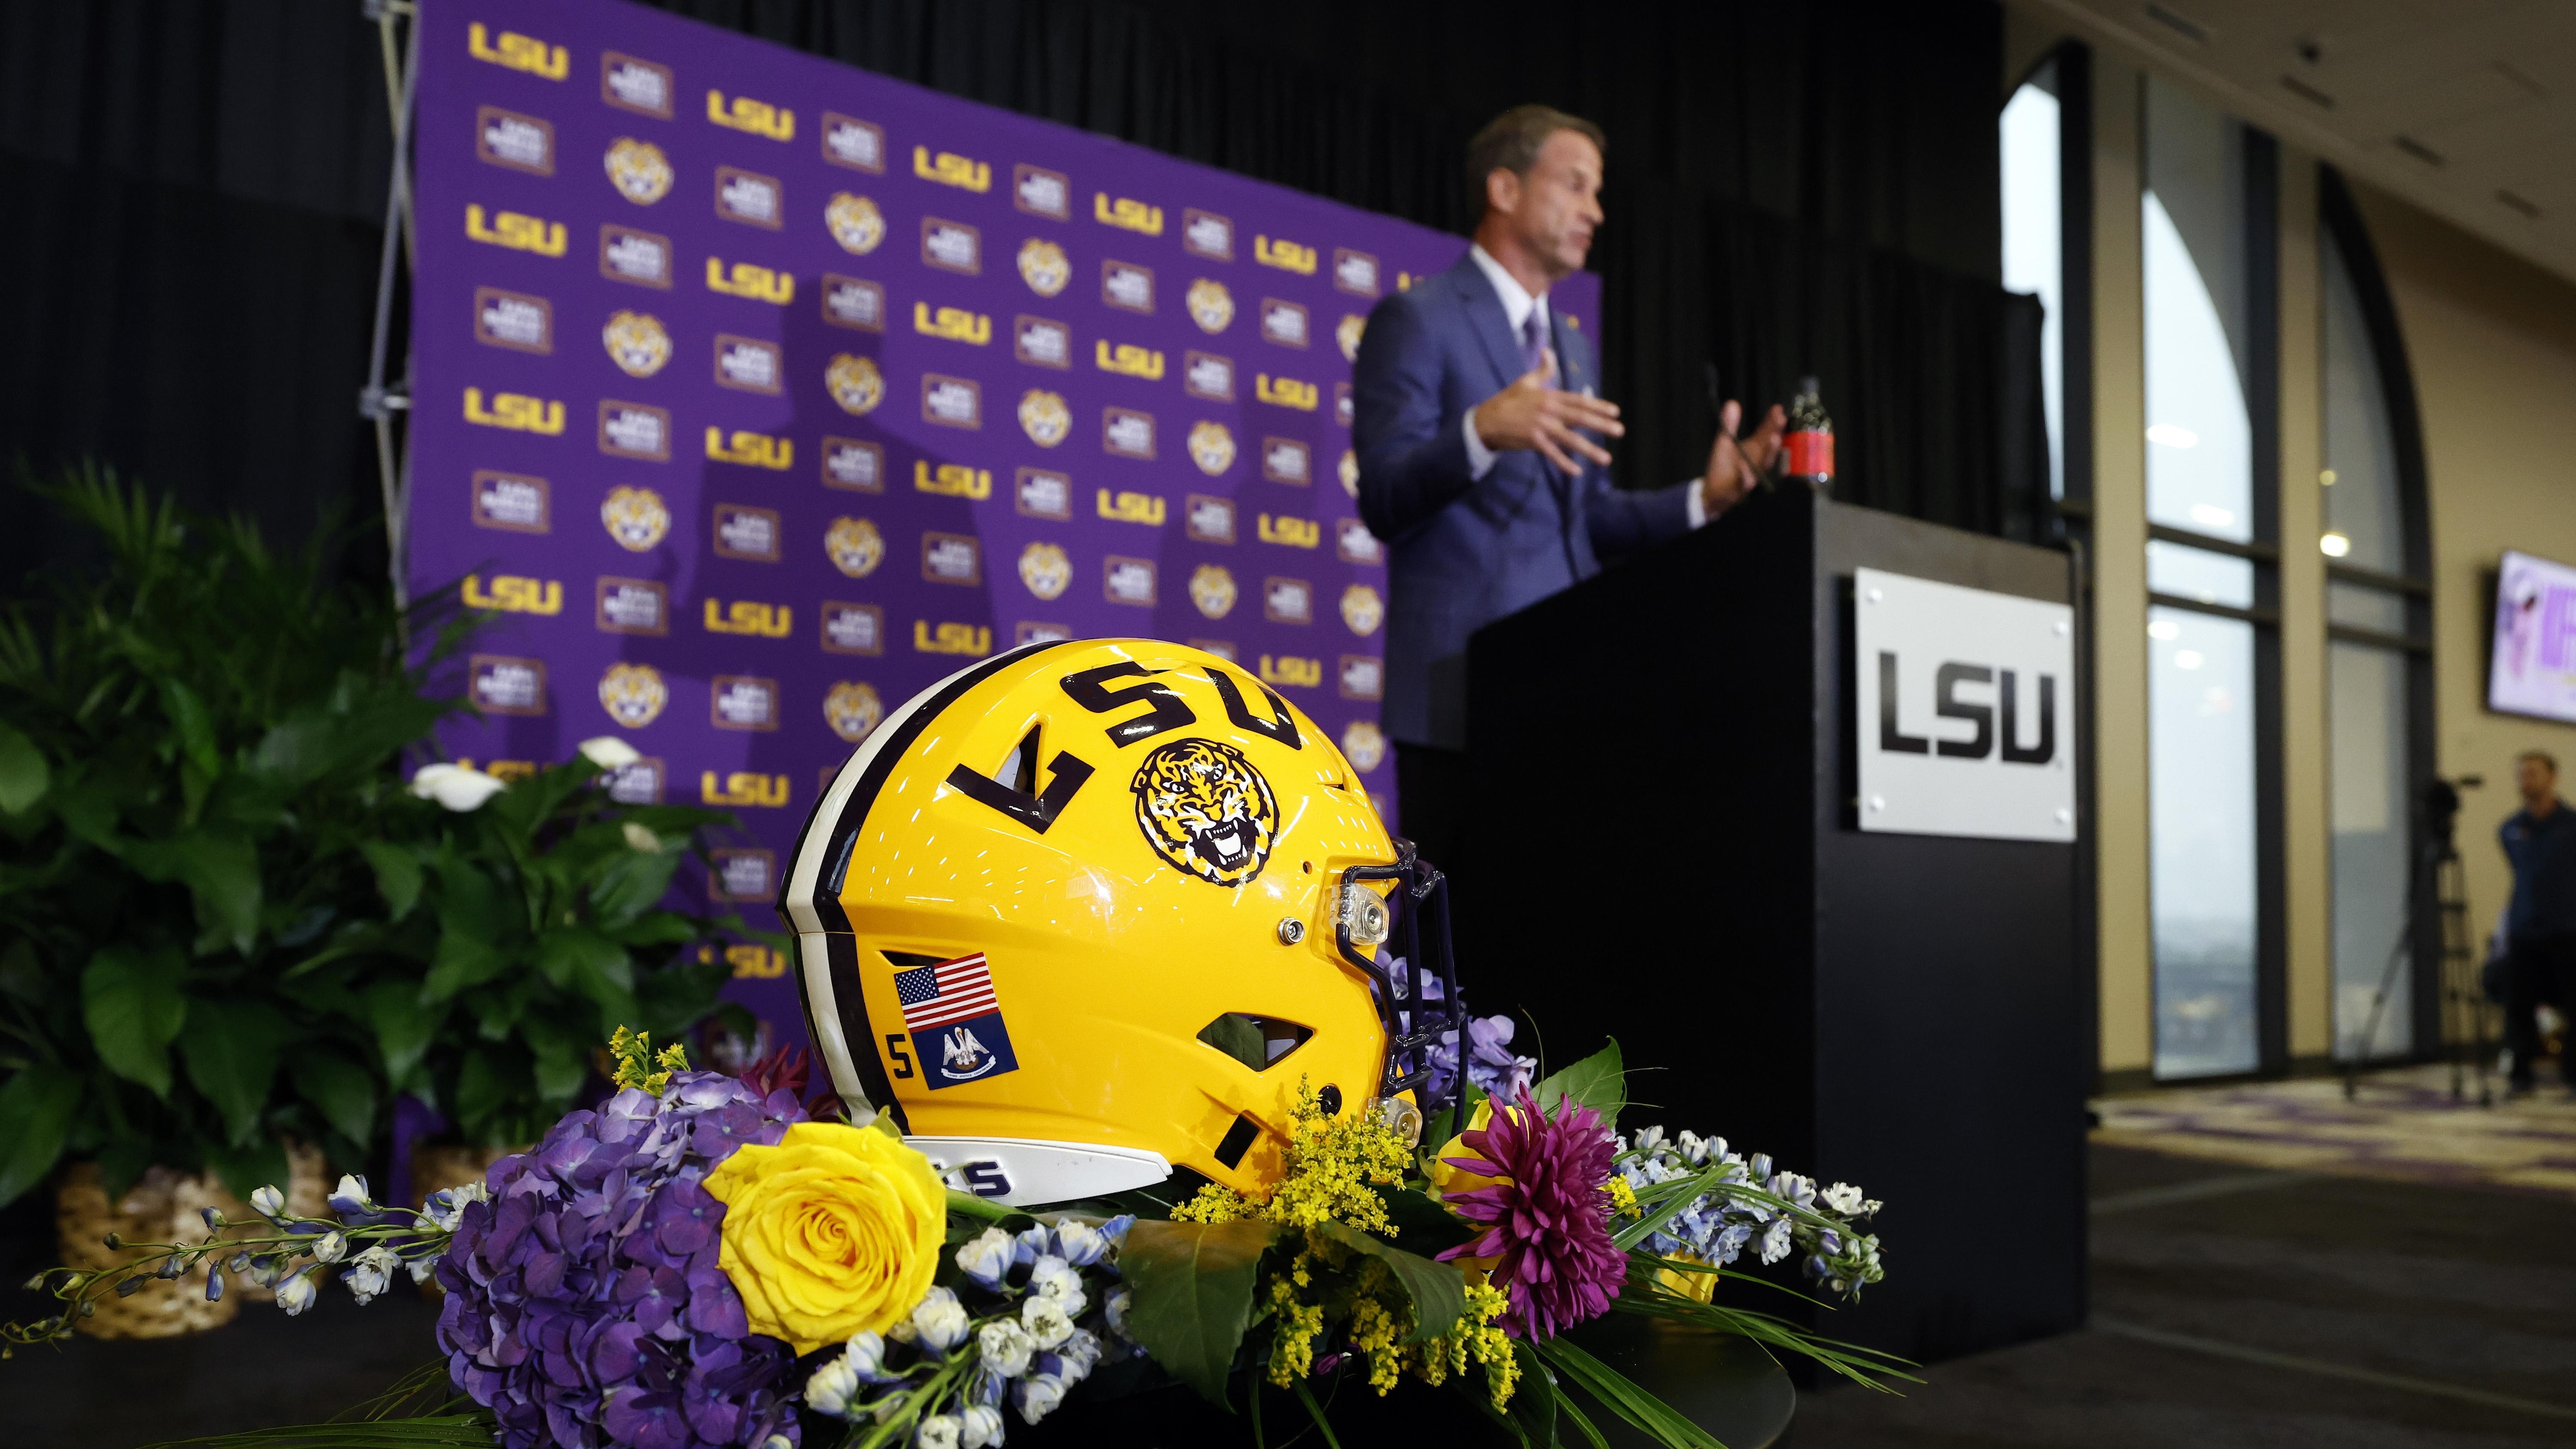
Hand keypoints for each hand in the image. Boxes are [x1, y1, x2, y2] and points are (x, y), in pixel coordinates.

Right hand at [1472, 351, 1624, 473]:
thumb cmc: (1507, 400)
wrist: (1486, 420)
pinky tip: (1577, 472)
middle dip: (1602, 425)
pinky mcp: (1532, 441)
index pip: (1579, 401)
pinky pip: (1552, 454)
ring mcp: (1541, 426)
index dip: (1598, 406)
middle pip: (1580, 418)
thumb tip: (1548, 350)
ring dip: (1589, 449)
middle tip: (1620, 431)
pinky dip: (1564, 463)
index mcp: (1549, 396)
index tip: (1615, 412)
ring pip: (1570, 439)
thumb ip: (1542, 369)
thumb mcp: (1525, 382)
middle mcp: (1548, 410)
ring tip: (1606, 458)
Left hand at [1700, 400, 1786, 517]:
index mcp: (1754, 449)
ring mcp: (1750, 476)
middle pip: (1769, 447)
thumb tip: (1732, 402)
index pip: (1766, 433)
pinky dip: (1745, 475)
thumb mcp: (1724, 442)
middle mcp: (1756, 462)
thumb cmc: (1722, 467)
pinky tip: (1743, 465)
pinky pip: (1743, 483)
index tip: (1778, 408)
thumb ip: (1729, 424)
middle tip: (1781, 420)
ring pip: (1762, 465)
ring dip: (1769, 452)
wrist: (1712, 493)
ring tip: (1773, 438)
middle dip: (1776, 433)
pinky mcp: (1738, 489)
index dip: (1772, 421)